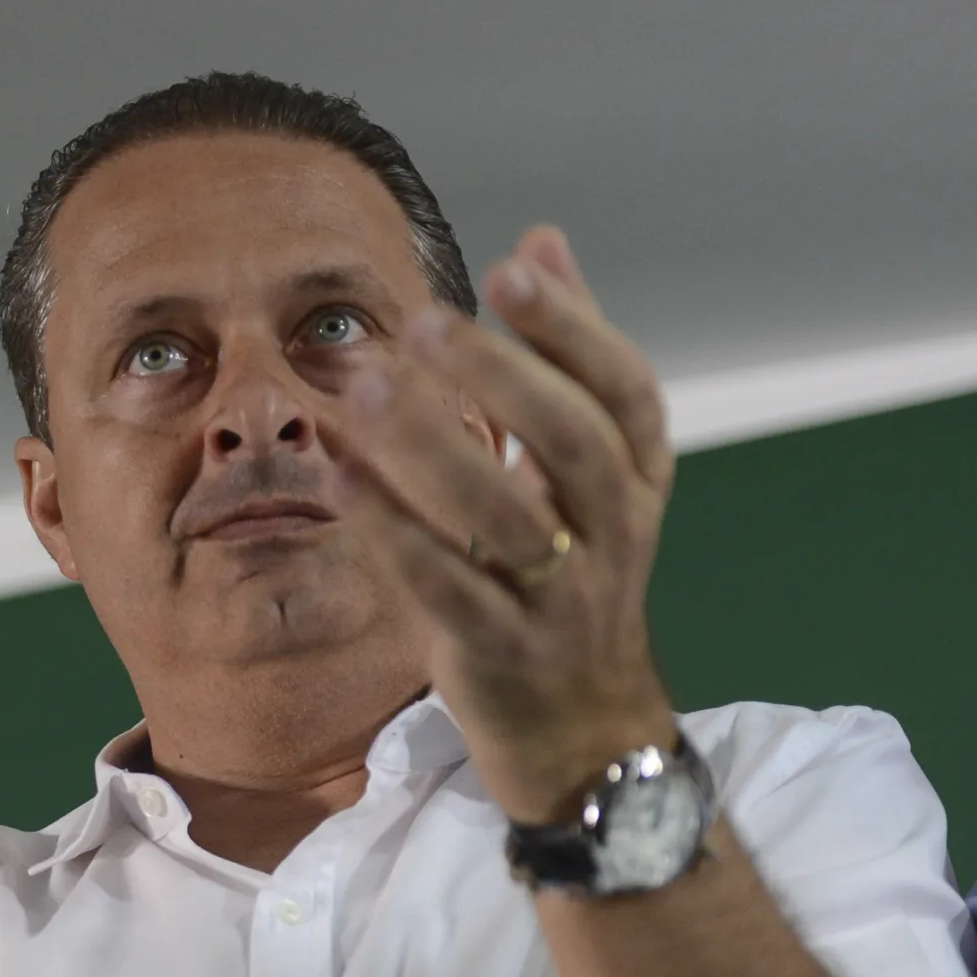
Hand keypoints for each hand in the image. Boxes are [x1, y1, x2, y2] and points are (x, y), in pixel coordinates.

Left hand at [331, 226, 679, 822]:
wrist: (581, 736)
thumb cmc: (568, 582)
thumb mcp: (584, 478)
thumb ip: (559, 361)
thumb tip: (544, 240)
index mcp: (636, 486)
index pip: (626, 395)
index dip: (577, 330)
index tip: (515, 267)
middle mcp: (613, 539)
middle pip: (576, 445)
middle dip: (505, 376)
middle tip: (423, 318)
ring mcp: (560, 603)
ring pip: (508, 519)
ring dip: (432, 447)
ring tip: (364, 384)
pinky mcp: (499, 655)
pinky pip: (446, 589)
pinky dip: (393, 532)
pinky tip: (340, 476)